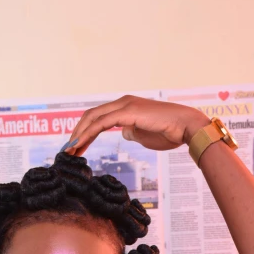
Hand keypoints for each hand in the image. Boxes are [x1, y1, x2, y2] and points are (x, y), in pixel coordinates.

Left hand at [66, 95, 209, 154]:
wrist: (186, 127)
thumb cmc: (169, 132)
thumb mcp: (144, 134)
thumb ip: (132, 131)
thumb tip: (124, 133)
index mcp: (126, 107)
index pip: (98, 118)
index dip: (84, 132)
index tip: (76, 148)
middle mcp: (123, 102)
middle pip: (91, 116)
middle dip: (77, 133)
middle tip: (67, 151)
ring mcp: (125, 105)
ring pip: (93, 117)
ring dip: (78, 134)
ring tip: (69, 151)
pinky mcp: (128, 112)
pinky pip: (101, 123)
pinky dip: (88, 133)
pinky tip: (80, 144)